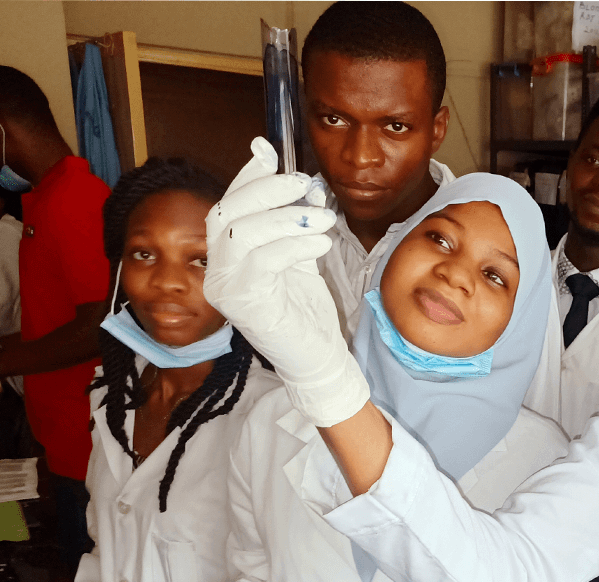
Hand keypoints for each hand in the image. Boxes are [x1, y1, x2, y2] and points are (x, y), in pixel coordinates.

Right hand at [204, 138, 369, 425]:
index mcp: (225, 253)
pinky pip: (263, 262)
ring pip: (242, 234)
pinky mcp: (244, 305)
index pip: (226, 203)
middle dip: (266, 190)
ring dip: (286, 218)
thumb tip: (303, 179)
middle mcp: (216, 269)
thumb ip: (293, 219)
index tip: (270, 151)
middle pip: (227, 212)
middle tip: (304, 183)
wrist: (315, 354)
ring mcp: (225, 288)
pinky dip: (295, 245)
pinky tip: (320, 245)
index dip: (246, 174)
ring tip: (323, 218)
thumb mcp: (298, 252)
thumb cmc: (304, 306)